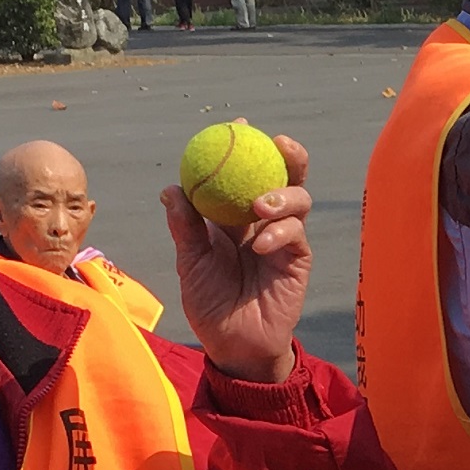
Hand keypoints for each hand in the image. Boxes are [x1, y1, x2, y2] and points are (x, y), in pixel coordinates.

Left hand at [163, 131, 311, 382]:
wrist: (233, 344)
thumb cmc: (209, 303)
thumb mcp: (190, 262)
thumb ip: (186, 227)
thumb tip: (171, 189)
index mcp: (233, 215)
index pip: (242, 173)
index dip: (243, 147)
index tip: (236, 125)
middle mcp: (262, 220)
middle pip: (283, 176)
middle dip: (287, 155)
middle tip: (276, 142)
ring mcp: (284, 238)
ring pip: (297, 199)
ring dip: (281, 194)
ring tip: (259, 206)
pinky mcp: (298, 258)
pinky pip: (295, 233)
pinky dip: (279, 232)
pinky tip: (260, 244)